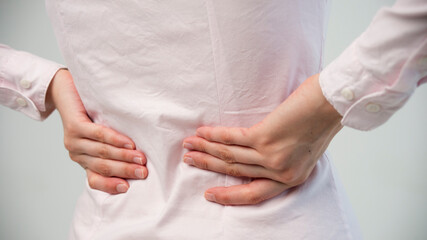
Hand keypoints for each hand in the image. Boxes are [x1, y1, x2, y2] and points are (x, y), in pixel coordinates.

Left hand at [47, 69, 147, 193]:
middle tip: (143, 172)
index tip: (128, 188)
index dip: (110, 186)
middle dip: (125, 171)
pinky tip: (128, 143)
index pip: (95, 180)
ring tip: (141, 158)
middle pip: (103, 167)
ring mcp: (73, 141)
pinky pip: (99, 135)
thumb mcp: (101, 137)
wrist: (67, 89)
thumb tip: (140, 162)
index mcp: (84, 161)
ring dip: (124, 157)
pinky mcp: (74, 127)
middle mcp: (76, 154)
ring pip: (102, 152)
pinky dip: (115, 140)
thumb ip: (113, 149)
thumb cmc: (91, 113)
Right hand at [182, 74, 341, 204]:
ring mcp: (272, 156)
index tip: (210, 194)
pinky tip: (202, 132)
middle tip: (190, 161)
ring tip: (189, 146)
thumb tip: (257, 156)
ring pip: (230, 157)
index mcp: (291, 178)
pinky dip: (214, 135)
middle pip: (235, 173)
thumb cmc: (320, 121)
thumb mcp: (305, 151)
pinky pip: (231, 139)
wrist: (333, 101)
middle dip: (208, 167)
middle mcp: (280, 172)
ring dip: (205, 150)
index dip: (229, 197)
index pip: (254, 195)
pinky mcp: (266, 137)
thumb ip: (282, 160)